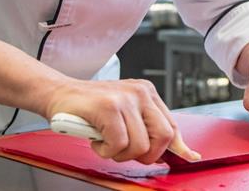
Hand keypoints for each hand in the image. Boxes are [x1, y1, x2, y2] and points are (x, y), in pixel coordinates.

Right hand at [44, 78, 199, 164]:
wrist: (59, 93)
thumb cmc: (90, 108)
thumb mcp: (125, 112)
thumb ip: (147, 128)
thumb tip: (173, 152)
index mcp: (147, 93)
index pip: (172, 124)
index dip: (179, 146)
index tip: (190, 156)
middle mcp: (140, 93)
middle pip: (163, 136)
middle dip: (146, 154)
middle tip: (126, 152)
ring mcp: (125, 98)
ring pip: (140, 145)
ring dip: (119, 154)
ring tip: (106, 142)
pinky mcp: (109, 107)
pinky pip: (119, 144)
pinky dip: (106, 150)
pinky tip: (97, 140)